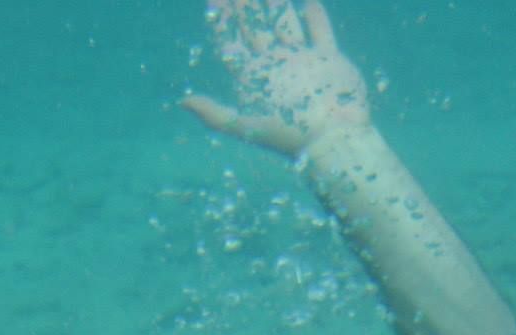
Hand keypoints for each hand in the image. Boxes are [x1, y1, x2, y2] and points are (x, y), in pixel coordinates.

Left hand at [184, 0, 370, 155]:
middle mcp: (276, 66)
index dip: (221, 21)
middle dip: (244, 5)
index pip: (232, 42)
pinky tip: (308, 0)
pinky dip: (315, 15)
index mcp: (255, 77)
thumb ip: (214, 114)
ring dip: (276, 3)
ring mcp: (303, 61)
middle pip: (256, 27)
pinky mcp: (329, 59)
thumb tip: (182, 102)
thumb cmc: (288, 134)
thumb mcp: (244, 126)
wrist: (333, 139)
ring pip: (285, 23)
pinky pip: (320, 31)